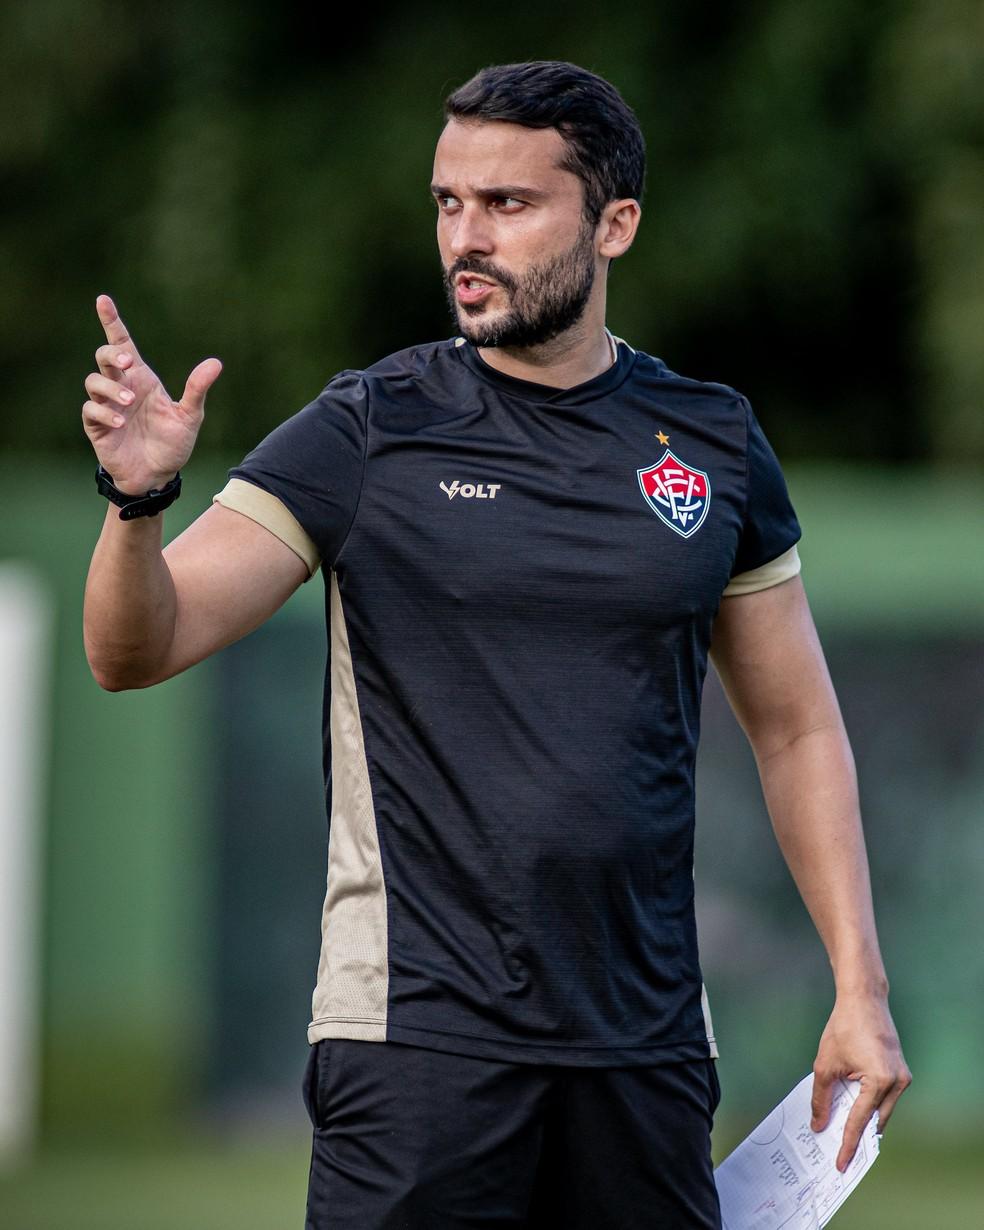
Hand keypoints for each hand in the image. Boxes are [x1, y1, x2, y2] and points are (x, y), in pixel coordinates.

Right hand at [82, 294, 221, 493]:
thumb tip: (216, 363)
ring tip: (130, 404)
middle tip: (128, 365)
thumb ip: (198, 390)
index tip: (103, 300)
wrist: (158, 475)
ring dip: (111, 389)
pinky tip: (120, 422)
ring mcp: (107, 405)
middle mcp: (122, 387)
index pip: (123, 344)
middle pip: (104, 356)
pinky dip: (104, 412)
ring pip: (94, 381)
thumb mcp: (190, 416)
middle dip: (112, 355)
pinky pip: (91, 409)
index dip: (111, 321)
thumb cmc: (173, 443)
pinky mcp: (97, 426)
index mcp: (142, 379)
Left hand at [810, 991, 911, 1171]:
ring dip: (864, 1120)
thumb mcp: (825, 1065)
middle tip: (841, 1154)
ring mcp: (902, 1077)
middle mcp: (898, 1082)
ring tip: (844, 1135)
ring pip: (882, 1111)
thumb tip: (819, 1126)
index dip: (848, 1144)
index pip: (860, 1121)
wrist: (863, 1000)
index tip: (840, 1164)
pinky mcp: (900, 1072)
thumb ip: (821, 1098)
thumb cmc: (843, 1028)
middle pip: (875, 1120)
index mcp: (880, 1081)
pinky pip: (885, 1098)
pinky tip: (853, 1111)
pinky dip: (870, 1105)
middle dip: (858, 1136)